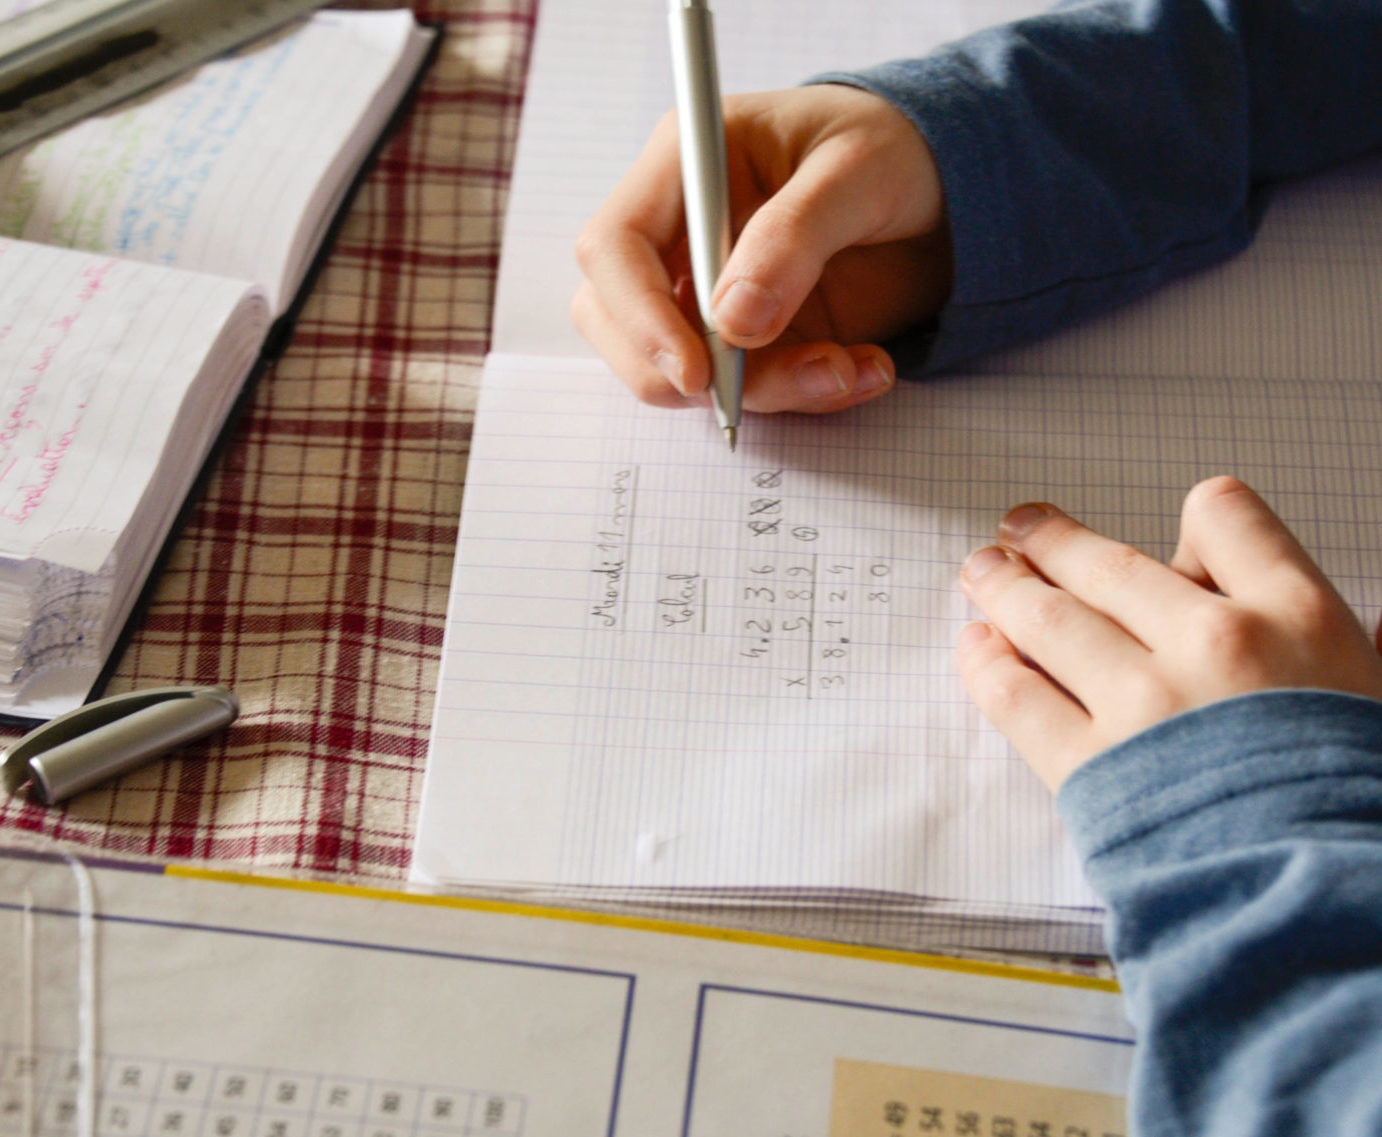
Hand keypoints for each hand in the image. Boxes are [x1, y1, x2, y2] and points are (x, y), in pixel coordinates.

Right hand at [572, 84, 951, 413]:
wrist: (948, 194)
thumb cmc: (896, 150)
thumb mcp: (860, 172)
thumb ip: (793, 237)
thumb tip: (732, 321)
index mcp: (688, 164)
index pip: (613, 247)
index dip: (637, 314)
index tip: (694, 370)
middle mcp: (682, 232)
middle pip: (617, 321)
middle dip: (684, 374)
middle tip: (764, 390)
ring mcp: (708, 292)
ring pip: (680, 371)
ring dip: (763, 392)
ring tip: (848, 370)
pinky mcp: (747, 340)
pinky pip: (749, 390)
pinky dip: (803, 395)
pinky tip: (863, 369)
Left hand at [956, 476, 1381, 790]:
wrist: (1331, 912)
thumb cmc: (1358, 809)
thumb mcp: (1371, 695)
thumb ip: (1336, 643)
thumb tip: (1343, 615)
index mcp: (1297, 618)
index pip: (1227, 517)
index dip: (1196, 517)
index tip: (1172, 533)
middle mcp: (1213, 643)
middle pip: (1109, 563)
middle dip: (1054, 541)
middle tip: (1021, 529)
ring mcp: (1143, 703)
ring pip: (1048, 617)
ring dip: (1003, 586)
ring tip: (983, 570)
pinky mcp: (1088, 764)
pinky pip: (1016, 696)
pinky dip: (986, 664)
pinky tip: (976, 645)